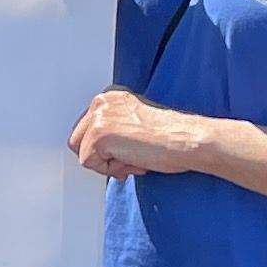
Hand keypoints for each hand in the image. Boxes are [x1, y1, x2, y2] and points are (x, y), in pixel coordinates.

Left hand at [71, 87, 217, 181]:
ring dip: (108, 164)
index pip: (87, 129)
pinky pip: (89, 163)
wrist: (188, 139)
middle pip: (78, 141)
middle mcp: (101, 101)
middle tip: (132, 158)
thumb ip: (114, 129)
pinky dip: (111, 170)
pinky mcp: (99, 135)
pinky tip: (135, 161)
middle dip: (102, 157)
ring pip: (83, 153)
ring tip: (136, 158)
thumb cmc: (172, 136)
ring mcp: (98, 117)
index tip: (129, 150)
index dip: (106, 148)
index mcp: (110, 96)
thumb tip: (98, 150)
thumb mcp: (135, 123)